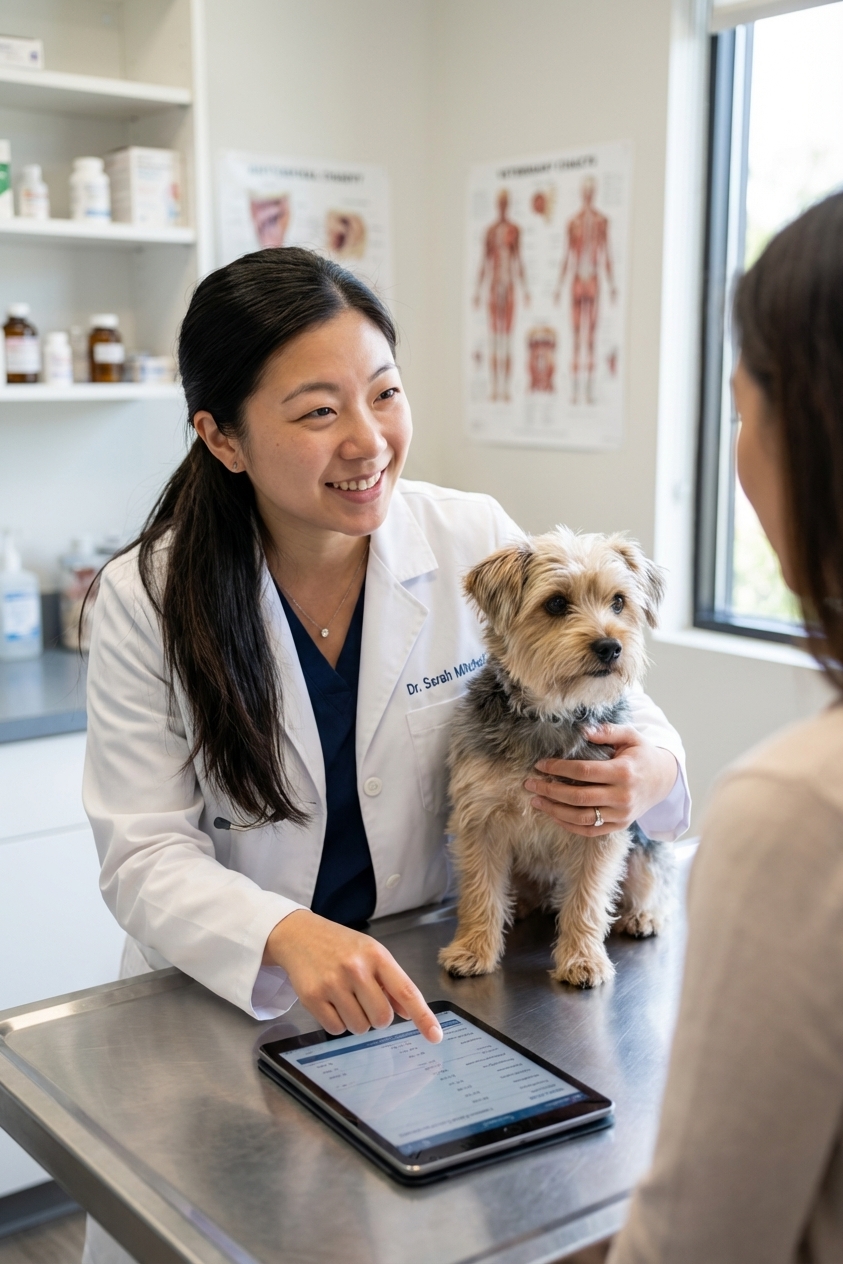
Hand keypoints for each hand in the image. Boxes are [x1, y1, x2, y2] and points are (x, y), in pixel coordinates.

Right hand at [263, 909, 442, 1042]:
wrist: (300, 934)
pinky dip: (338, 1023)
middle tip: (366, 1001)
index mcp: (377, 955)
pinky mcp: (312, 997)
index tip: (436, 1036)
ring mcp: (333, 983)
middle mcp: (356, 968)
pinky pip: (336, 1029)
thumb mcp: (371, 953)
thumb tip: (409, 1013)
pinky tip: (331, 1002)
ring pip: (359, 1027)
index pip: (406, 991)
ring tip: (346, 998)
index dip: (423, 1017)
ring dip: (357, 1021)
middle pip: (382, 1019)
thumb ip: (392, 983)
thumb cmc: (341, 946)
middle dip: (378, 1017)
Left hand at [523, 724, 677, 837]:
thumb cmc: (642, 755)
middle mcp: (622, 797)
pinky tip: (553, 815)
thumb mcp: (631, 736)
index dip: (559, 769)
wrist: (664, 780)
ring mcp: (621, 815)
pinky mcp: (619, 826)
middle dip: (550, 791)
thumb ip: (608, 731)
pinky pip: (590, 831)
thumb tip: (583, 731)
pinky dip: (569, 826)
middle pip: (578, 797)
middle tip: (529, 783)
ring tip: (536, 801)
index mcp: (623, 772)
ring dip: (554, 811)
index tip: (540, 765)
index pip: (584, 772)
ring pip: (581, 818)